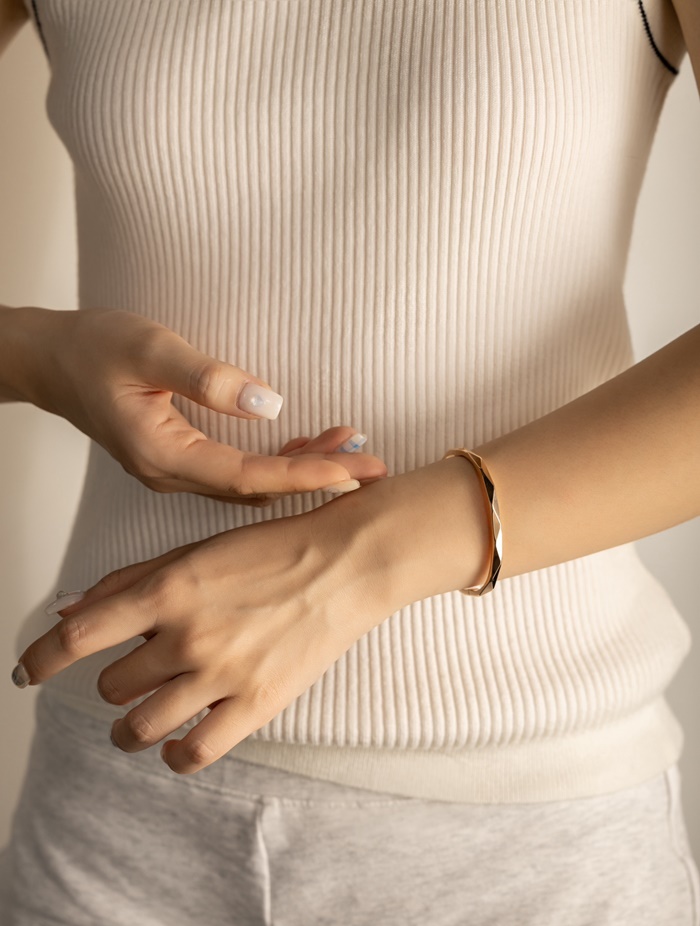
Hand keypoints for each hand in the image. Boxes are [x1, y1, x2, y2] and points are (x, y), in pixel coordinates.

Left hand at [14, 499, 393, 772]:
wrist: (344, 563)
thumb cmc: (273, 550)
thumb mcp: (195, 552)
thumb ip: (129, 582)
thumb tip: (71, 609)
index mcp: (168, 589)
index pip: (79, 635)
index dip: (41, 658)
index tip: (29, 672)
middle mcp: (188, 634)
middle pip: (112, 685)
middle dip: (114, 684)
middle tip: (134, 676)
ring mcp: (222, 673)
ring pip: (142, 726)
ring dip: (129, 730)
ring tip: (135, 726)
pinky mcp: (256, 704)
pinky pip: (194, 753)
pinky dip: (174, 757)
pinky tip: (175, 746)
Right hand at [23, 307, 386, 503]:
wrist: (53, 361)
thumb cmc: (94, 348)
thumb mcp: (148, 347)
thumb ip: (207, 377)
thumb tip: (270, 403)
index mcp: (163, 454)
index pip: (248, 476)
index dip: (304, 475)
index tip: (352, 471)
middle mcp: (172, 475)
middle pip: (259, 488)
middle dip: (318, 477)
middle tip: (375, 466)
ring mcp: (177, 472)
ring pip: (252, 484)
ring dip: (302, 469)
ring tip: (354, 450)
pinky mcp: (183, 461)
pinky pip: (239, 472)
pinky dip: (278, 462)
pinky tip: (309, 446)